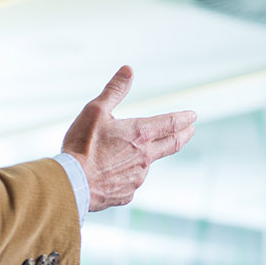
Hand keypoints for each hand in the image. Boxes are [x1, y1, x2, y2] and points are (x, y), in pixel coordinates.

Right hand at [62, 66, 196, 210]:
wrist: (73, 183)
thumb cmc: (82, 145)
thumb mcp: (95, 110)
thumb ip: (114, 90)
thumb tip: (128, 70)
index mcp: (140, 134)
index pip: (170, 124)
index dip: (183, 119)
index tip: (192, 117)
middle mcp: (144, 157)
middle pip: (171, 145)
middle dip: (183, 136)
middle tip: (190, 131)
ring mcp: (137, 178)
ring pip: (146, 164)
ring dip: (144, 157)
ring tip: (127, 154)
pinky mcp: (126, 194)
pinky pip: (130, 182)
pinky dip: (125, 175)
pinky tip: (111, 174)